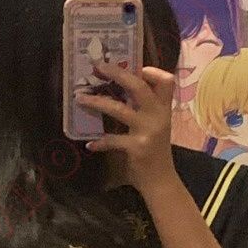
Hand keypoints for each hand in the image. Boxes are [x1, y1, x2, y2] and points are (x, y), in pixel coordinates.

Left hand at [75, 60, 174, 193]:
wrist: (161, 182)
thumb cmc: (155, 153)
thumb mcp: (156, 127)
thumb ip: (145, 110)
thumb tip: (121, 92)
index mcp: (164, 110)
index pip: (166, 81)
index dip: (153, 71)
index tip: (137, 67)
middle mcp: (158, 116)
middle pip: (139, 87)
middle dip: (117, 73)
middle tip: (98, 66)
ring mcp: (148, 131)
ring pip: (118, 109)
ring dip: (97, 102)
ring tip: (80, 98)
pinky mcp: (136, 147)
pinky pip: (112, 140)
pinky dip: (99, 142)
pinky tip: (91, 144)